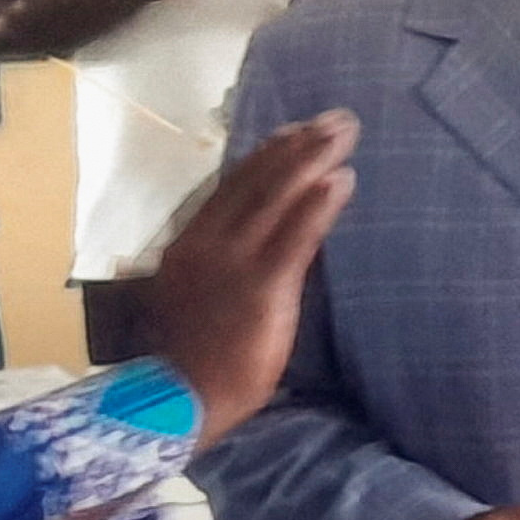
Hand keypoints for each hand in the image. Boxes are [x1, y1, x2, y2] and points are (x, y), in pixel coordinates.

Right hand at [147, 111, 358, 440]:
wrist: (174, 400)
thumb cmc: (188, 365)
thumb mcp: (192, 304)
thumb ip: (216, 274)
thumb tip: (252, 253)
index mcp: (189, 246)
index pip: (231, 188)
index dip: (265, 158)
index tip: (291, 134)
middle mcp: (209, 243)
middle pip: (258, 180)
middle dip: (298, 146)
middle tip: (334, 120)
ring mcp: (233, 261)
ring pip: (277, 196)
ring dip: (314, 159)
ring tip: (344, 133)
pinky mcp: (262, 285)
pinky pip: (295, 235)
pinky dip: (319, 204)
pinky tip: (341, 180)